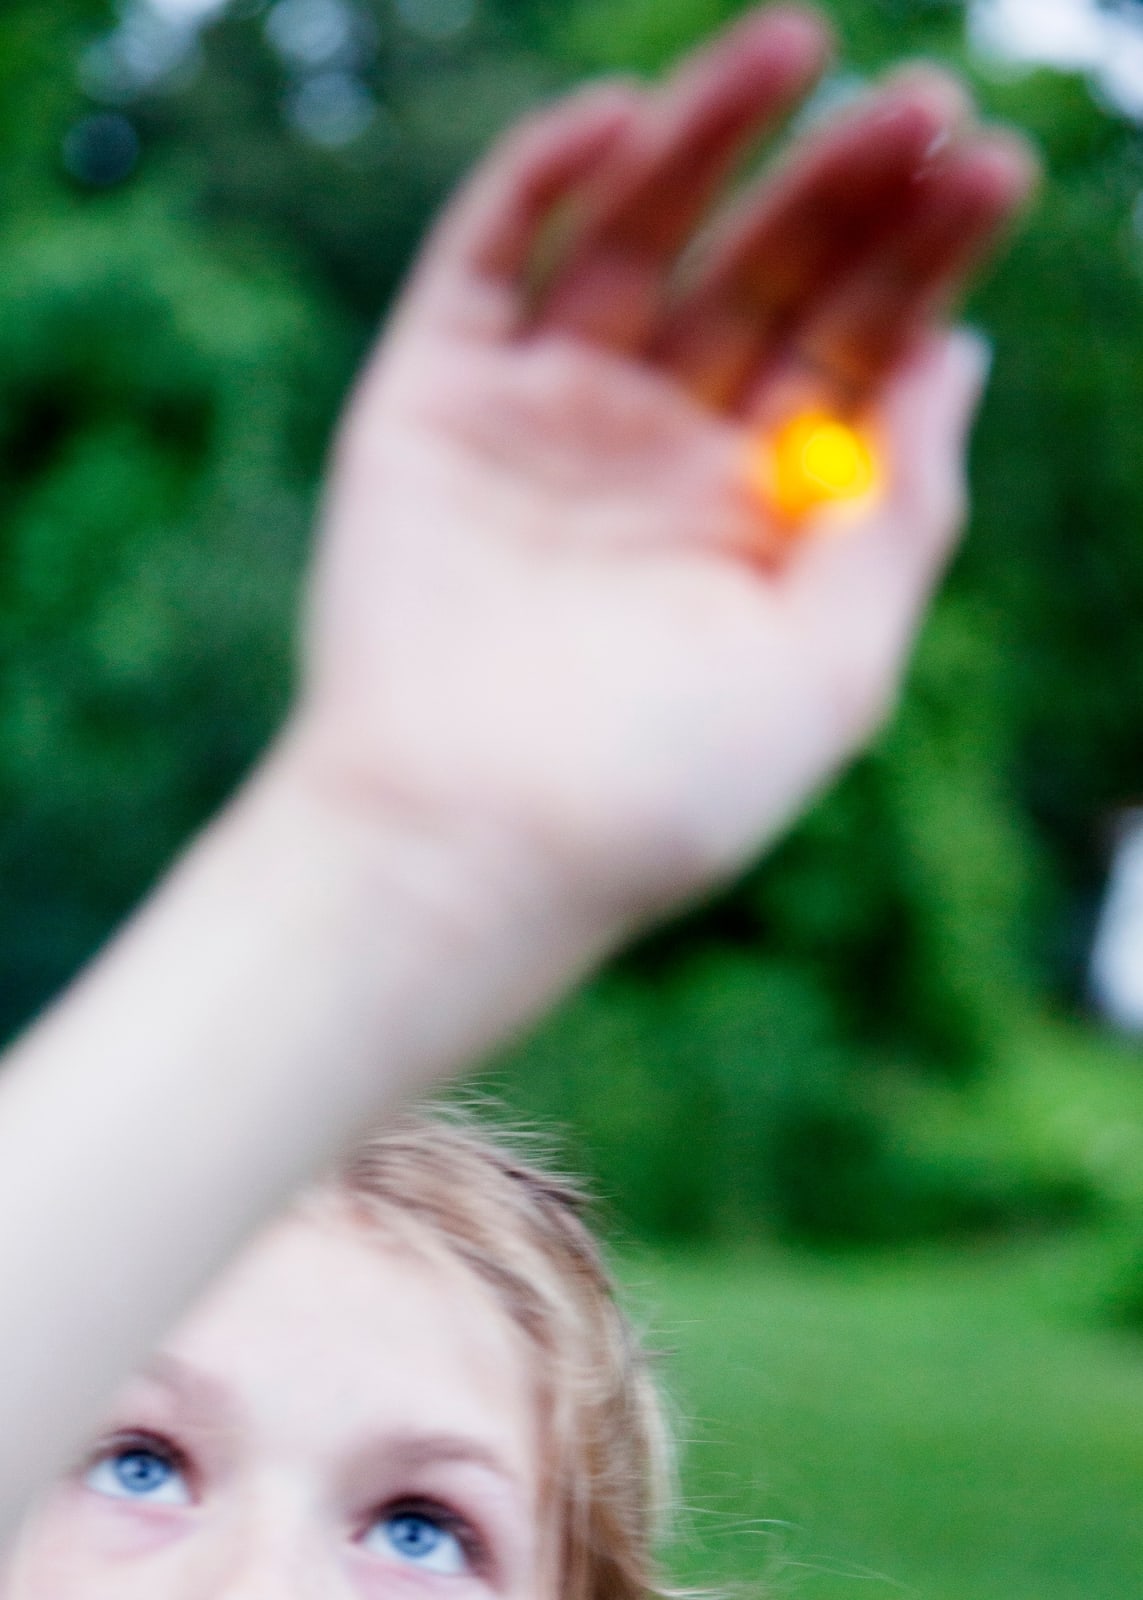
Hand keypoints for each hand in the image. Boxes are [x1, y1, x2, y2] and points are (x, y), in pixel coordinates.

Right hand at [291, 5, 1034, 937]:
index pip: (852, 352)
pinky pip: (487, 262)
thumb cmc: (662, 787)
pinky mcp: (429, 405)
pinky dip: (542, 181)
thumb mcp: (832, 667)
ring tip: (795, 50)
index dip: (922, 263)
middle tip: (919, 106)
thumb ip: (899, 514)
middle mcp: (656, 455)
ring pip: (634, 240)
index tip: (993, 174)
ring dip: (711, 143)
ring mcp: (542, 421)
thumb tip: (958, 359)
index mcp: (757, 519)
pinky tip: (623, 120)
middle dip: (843, 192)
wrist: (472, 847)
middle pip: (763, 280)